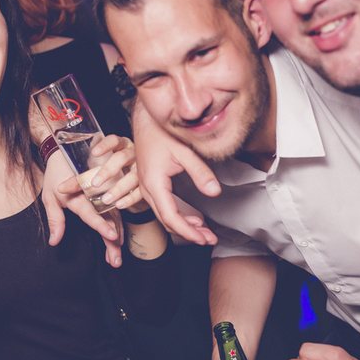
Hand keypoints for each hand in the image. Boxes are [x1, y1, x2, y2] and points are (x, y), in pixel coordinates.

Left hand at [40, 147, 122, 266]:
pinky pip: (115, 210)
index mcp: (79, 194)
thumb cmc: (56, 175)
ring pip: (115, 216)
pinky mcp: (107, 192)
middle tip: (115, 261)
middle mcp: (95, 194)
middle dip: (113, 241)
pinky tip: (117, 241)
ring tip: (116, 258)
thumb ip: (55, 220)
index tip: (112, 236)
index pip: (92, 212)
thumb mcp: (50, 197)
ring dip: (117, 237)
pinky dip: (117, 226)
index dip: (101, 225)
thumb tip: (54, 242)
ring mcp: (103, 192)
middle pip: (108, 219)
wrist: (65, 151)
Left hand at [64, 134, 144, 210]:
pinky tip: (120, 205)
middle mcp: (132, 153)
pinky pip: (141, 189)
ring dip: (118, 188)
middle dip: (108, 171)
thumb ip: (78, 181)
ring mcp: (142, 167)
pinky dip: (130, 198)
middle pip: (122, 157)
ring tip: (106, 199)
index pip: (114, 140)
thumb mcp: (94, 174)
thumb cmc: (109, 174)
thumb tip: (60, 189)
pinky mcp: (147, 182)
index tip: (94, 153)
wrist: (132, 185)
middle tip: (95, 184)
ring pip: (133, 175)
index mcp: (120, 145)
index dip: (105, 145)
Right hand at [133, 104, 219, 243]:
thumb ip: (200, 173)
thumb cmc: (161, 132)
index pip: (170, 216)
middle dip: (188, 233)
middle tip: (209, 239)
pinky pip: (163, 206)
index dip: (188, 231)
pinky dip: (178, 216)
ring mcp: (146, 187)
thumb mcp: (184, 151)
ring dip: (184, 226)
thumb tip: (214, 192)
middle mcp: (147, 188)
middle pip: (166, 220)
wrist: (145, 120)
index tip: (204, 238)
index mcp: (153, 182)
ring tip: (205, 232)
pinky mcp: (150, 184)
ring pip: (164, 215)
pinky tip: (193, 218)